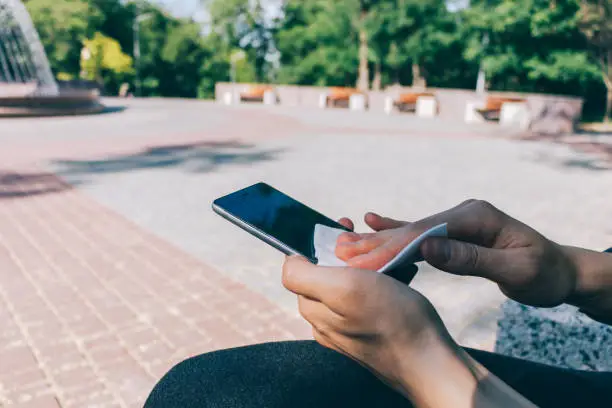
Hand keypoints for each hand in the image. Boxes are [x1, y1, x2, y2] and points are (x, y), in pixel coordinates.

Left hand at [281, 256, 461, 400]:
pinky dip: (385, 281)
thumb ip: (305, 276)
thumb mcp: (344, 288)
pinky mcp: (373, 330)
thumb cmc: (391, 321)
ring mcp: (350, 327)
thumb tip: (288, 262)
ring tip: (390, 260)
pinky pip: (371, 298)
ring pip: (352, 283)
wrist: (430, 360)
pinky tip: (401, 277)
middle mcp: (327, 321)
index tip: (344, 228)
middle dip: (346, 253)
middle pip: (327, 273)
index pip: (302, 266)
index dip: (320, 242)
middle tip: (370, 241)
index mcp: (314, 309)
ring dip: (369, 266)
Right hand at [336, 200, 577, 306]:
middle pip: (414, 228)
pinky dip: (397, 232)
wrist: (559, 271)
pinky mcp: (455, 231)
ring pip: (413, 231)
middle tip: (342, 249)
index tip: (366, 259)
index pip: (426, 232)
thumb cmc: (542, 273)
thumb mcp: (514, 269)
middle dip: (378, 241)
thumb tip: (428, 248)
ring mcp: (458, 220)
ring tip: (346, 240)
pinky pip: (421, 233)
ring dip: (380, 239)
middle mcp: (463, 213)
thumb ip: (471, 257)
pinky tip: (373, 222)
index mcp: (476, 217)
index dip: (394, 246)